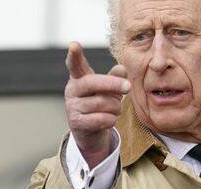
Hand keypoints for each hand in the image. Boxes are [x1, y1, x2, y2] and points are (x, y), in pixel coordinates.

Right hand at [64, 42, 129, 167]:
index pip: (75, 64)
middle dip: (113, 84)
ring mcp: (72, 106)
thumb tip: (121, 69)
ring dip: (116, 107)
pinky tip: (111, 119)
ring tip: (116, 109)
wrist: (90, 131)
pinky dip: (111, 119)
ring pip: (102, 103)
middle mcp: (72, 90)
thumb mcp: (109, 88)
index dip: (74, 55)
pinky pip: (100, 119)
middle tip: (128, 86)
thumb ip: (115, 77)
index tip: (74, 45)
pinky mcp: (76, 122)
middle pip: (93, 82)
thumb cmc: (100, 103)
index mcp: (79, 77)